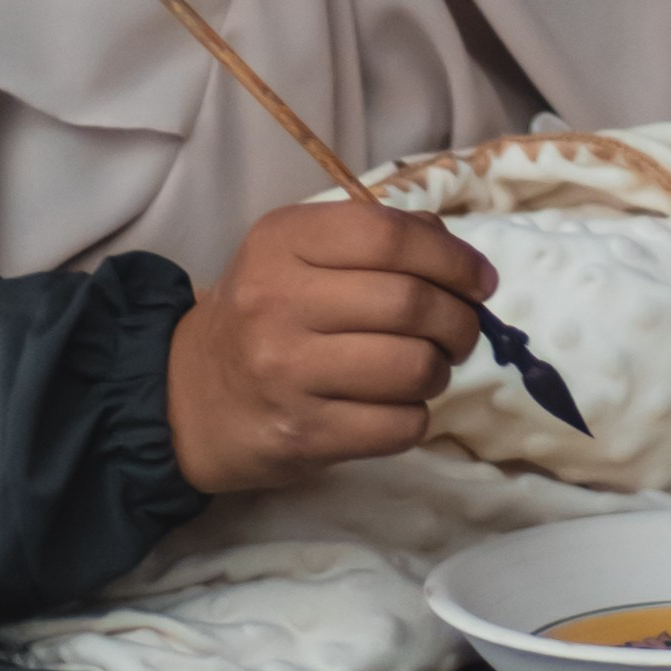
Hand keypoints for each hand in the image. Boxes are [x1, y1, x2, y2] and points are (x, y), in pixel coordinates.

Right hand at [167, 200, 495, 495]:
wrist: (191, 398)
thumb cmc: (264, 317)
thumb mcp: (299, 256)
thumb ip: (377, 241)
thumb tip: (461, 260)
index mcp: (281, 242)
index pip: (388, 236)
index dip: (452, 258)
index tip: (479, 281)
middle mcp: (276, 302)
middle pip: (411, 303)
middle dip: (459, 320)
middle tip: (459, 332)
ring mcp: (286, 373)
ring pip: (414, 368)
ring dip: (438, 371)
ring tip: (423, 369)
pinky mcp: (302, 434)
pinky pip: (399, 425)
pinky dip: (415, 417)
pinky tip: (393, 407)